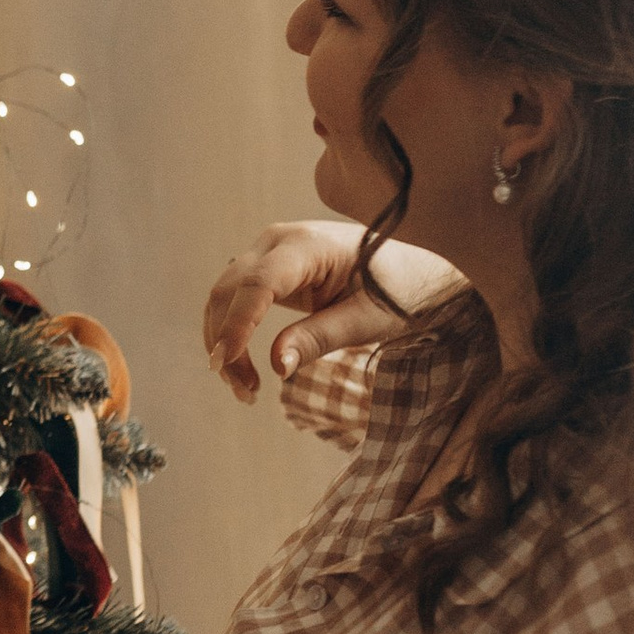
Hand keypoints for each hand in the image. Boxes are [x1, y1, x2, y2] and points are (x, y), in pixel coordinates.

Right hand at [203, 218, 459, 401]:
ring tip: (246, 389)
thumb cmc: (396, 291)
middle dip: (225, 343)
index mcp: (308, 245)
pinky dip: (232, 335)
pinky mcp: (267, 268)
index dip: (237, 324)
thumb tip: (277, 366)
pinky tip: (244, 369)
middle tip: (245, 392)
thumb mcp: (365, 320)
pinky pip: (235, 300)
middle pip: (229, 290)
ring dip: (224, 343)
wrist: (410, 270)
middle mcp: (279, 241)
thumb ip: (319, 338)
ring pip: (224, 297)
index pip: (257, 283)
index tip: (224, 363)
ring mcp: (269, 251)